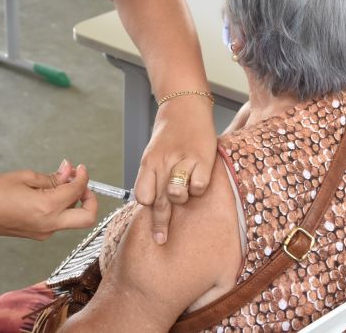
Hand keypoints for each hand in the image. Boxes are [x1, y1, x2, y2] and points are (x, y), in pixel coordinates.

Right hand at [0, 160, 97, 239]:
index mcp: (48, 208)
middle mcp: (50, 224)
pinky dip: (62, 207)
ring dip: (74, 202)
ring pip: (73, 219)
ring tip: (58, 183)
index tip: (79, 168)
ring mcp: (45, 232)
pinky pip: (59, 221)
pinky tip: (48, 195)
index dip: (82, 177)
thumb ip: (52, 177)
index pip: (77, 191)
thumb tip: (69, 172)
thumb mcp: (25, 177)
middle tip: (81, 183)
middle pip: (87, 218)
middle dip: (91, 199)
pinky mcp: (39, 235)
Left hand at [133, 95, 216, 244]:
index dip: (147, 208)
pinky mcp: (202, 158)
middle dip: (160, 224)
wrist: (185, 105)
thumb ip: (153, 176)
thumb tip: (152, 203)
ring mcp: (182, 160)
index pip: (142, 195)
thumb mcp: (154, 152)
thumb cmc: (169, 133)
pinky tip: (200, 178)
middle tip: (161, 239)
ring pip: (177, 194)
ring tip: (186, 188)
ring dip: (182, 198)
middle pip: (159, 200)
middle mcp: (163, 162)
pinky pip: (199, 186)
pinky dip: (199, 188)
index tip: (152, 218)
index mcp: (149, 162)